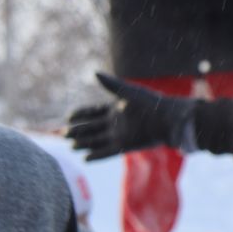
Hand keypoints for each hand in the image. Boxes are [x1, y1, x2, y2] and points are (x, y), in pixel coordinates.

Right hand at [65, 71, 196, 160]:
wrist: (169, 118)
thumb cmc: (152, 102)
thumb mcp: (129, 92)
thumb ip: (111, 85)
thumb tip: (95, 73)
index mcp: (116, 109)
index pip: (93, 112)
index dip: (81, 115)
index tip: (69, 117)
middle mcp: (116, 123)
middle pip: (92, 128)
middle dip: (78, 131)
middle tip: (63, 134)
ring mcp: (120, 135)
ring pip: (97, 140)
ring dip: (84, 144)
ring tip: (71, 147)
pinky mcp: (126, 145)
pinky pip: (108, 152)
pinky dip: (97, 155)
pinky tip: (85, 158)